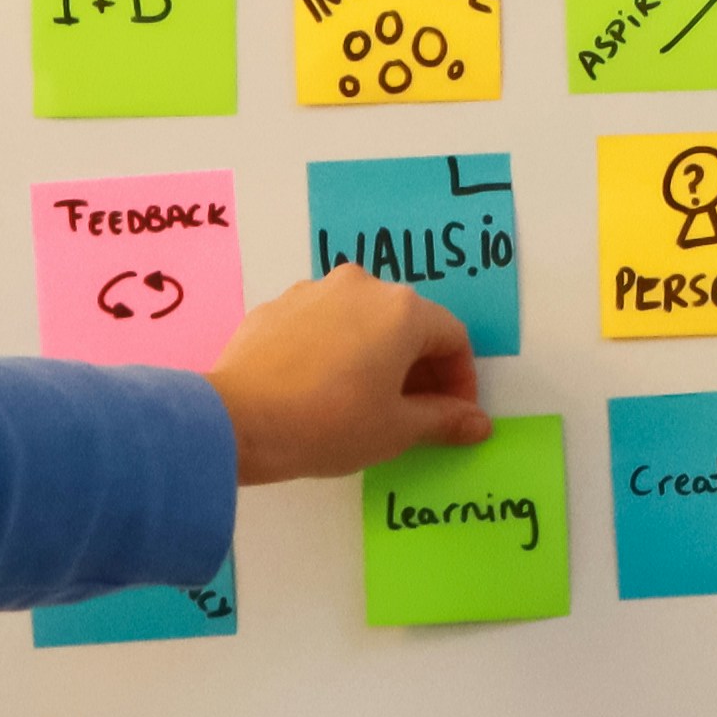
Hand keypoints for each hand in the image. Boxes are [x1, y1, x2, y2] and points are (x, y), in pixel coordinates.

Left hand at [208, 268, 492, 484]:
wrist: (238, 420)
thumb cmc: (329, 423)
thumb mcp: (396, 429)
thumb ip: (443, 420)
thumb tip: (478, 423)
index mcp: (401, 310)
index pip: (452, 339)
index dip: (460, 381)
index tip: (452, 416)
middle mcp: (361, 287)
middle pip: (407, 323)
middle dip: (419, 368)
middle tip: (413, 412)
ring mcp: (314, 291)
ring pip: (362, 320)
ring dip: (375, 355)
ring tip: (364, 401)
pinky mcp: (276, 307)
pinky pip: (321, 325)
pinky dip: (334, 350)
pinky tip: (321, 389)